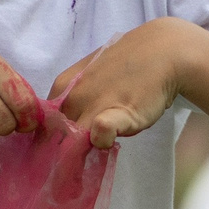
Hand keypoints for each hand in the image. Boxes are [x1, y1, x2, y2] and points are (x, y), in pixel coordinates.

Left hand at [51, 17, 200, 147]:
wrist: (163, 51)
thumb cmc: (128, 65)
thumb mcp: (92, 75)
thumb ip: (78, 97)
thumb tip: (69, 123)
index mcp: (62, 86)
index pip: (45, 121)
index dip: (53, 137)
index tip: (64, 146)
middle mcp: (72, 96)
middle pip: (56, 134)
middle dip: (63, 150)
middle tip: (80, 157)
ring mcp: (93, 105)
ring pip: (73, 140)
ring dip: (81, 151)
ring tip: (96, 150)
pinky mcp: (118, 114)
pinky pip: (100, 134)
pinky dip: (102, 140)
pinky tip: (113, 138)